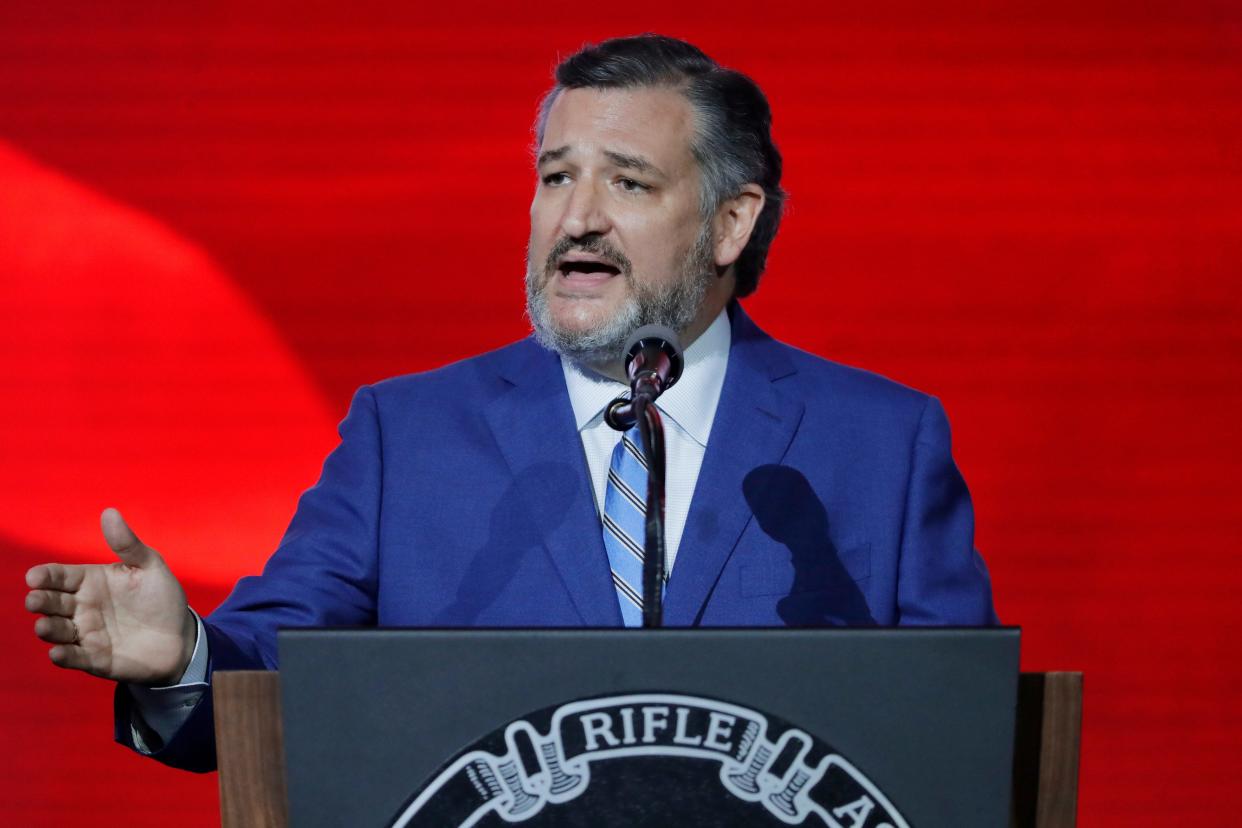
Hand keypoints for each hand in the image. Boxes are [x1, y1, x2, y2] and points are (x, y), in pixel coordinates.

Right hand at [25, 508, 196, 685]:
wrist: (181, 636)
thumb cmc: (162, 597)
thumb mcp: (150, 566)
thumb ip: (127, 544)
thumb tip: (109, 512)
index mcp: (90, 581)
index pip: (59, 576)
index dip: (45, 576)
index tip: (35, 577)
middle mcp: (81, 607)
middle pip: (51, 602)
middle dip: (40, 601)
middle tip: (36, 600)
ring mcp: (85, 634)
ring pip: (56, 630)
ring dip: (48, 629)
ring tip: (45, 626)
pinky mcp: (94, 659)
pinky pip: (73, 658)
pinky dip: (63, 656)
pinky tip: (58, 653)